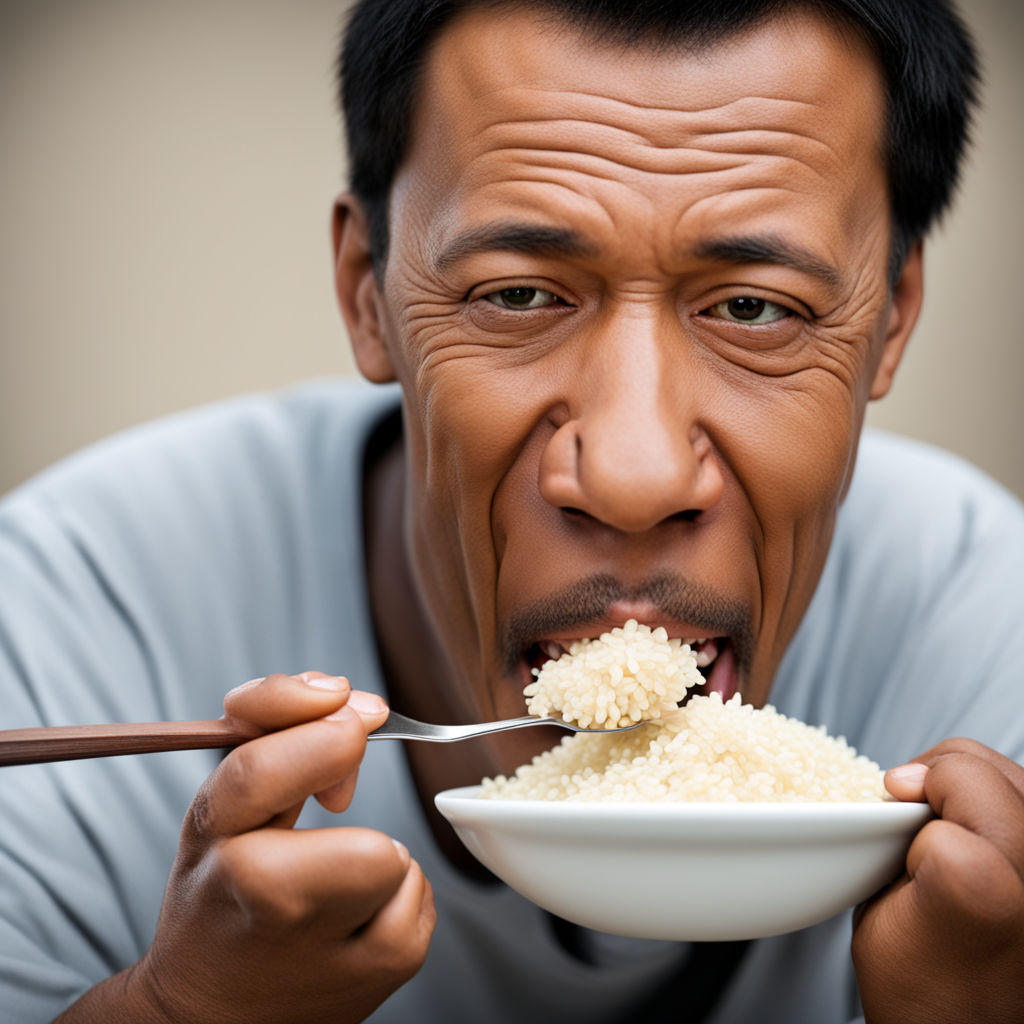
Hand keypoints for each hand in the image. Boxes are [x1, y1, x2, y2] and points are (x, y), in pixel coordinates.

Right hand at [59, 672, 434, 1023]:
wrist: (210, 1017)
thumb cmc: (221, 899)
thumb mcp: (220, 814)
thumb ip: (275, 740)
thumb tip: (351, 703)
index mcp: (219, 849)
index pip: (263, 771)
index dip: (317, 729)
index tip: (343, 699)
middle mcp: (269, 904)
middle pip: (364, 832)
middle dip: (357, 810)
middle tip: (332, 803)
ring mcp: (333, 953)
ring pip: (398, 859)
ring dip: (373, 856)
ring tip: (327, 884)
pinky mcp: (387, 971)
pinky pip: (419, 893)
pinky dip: (394, 893)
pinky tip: (349, 918)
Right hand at [852, 738, 1023, 1023]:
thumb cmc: (927, 997)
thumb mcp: (876, 911)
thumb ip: (894, 833)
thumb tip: (909, 782)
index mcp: (983, 880)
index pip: (951, 774)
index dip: (906, 797)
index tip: (893, 824)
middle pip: (984, 765)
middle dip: (939, 780)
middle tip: (913, 816)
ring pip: (1013, 776)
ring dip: (974, 788)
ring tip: (950, 828)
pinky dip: (1002, 810)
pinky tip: (983, 842)